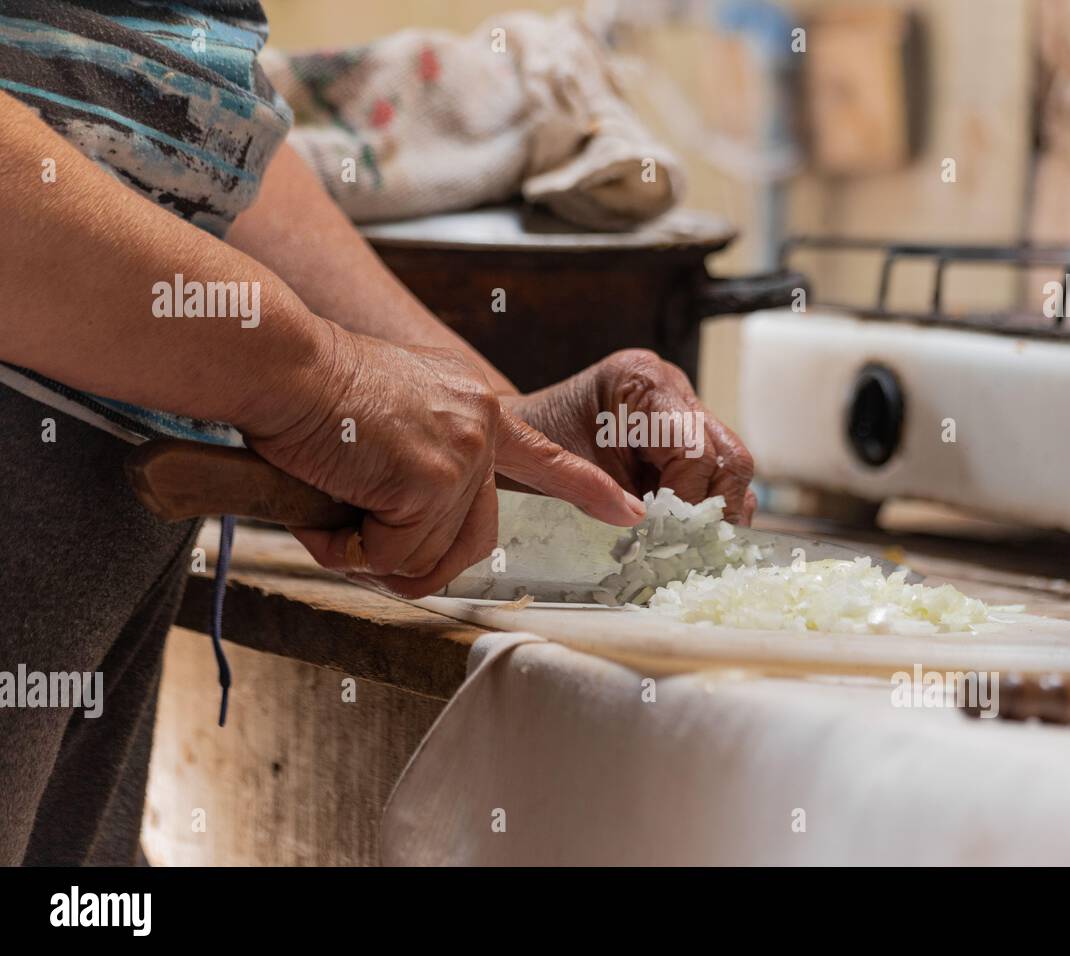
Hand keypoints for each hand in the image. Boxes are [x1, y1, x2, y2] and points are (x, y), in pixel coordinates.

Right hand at [239, 329, 643, 596]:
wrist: (284, 365)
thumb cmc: (317, 392)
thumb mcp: (395, 409)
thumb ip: (423, 456)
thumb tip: (408, 531)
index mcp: (475, 406)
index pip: (544, 457)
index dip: (585, 489)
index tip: (628, 512)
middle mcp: (480, 428)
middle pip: (476, 536)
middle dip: (419, 559)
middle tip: (365, 549)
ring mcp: (461, 454)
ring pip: (428, 554)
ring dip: (375, 552)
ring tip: (335, 510)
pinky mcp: (430, 479)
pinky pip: (395, 555)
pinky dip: (354, 550)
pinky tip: (330, 511)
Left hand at [504, 349, 756, 523]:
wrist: (509, 431)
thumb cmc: (526, 442)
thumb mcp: (561, 469)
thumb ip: (607, 497)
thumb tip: (662, 536)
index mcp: (642, 380)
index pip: (696, 451)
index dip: (687, 503)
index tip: (665, 538)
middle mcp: (672, 388)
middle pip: (730, 456)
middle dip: (713, 510)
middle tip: (689, 549)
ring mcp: (683, 410)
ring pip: (732, 468)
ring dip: (714, 512)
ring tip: (686, 544)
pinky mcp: (683, 436)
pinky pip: (717, 475)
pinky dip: (707, 507)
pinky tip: (683, 533)